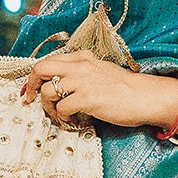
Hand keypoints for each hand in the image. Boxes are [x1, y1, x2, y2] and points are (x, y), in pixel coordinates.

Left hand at [20, 50, 177, 129]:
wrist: (146, 96)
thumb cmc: (127, 88)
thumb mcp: (101, 71)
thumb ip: (82, 72)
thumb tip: (61, 84)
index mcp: (83, 58)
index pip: (48, 60)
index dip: (35, 76)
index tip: (32, 89)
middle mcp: (81, 66)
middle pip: (40, 69)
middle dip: (31, 86)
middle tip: (32, 100)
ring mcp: (83, 82)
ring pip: (48, 91)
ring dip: (49, 107)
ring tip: (61, 114)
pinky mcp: (87, 98)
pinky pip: (61, 109)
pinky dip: (64, 117)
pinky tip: (75, 119)